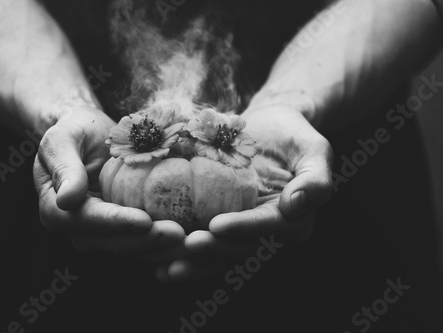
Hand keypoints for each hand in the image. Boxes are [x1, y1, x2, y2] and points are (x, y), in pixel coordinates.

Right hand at [33, 102, 184, 256]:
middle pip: (114, 241)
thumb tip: (67, 200)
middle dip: (147, 241)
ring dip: (162, 248)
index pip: (88, 220)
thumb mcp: (62, 139)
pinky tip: (192, 238)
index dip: (117, 222)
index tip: (144, 220)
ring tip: (191, 242)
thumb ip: (64, 167)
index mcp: (56, 209)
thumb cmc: (75, 131)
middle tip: (180, 235)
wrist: (91, 136)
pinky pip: (144, 240)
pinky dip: (166, 243)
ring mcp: (102, 233)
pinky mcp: (124, 230)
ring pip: (133, 248)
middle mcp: (79, 229)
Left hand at [156, 102, 333, 280]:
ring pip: (218, 251)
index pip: (268, 227)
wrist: (268, 127)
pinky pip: (202, 237)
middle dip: (213, 250)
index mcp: (291, 219)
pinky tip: (157, 260)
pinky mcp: (219, 219)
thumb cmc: (293, 136)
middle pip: (239, 247)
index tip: (216, 226)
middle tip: (186, 246)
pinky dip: (181, 251)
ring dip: (193, 262)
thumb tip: (296, 205)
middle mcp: (264, 230)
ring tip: (165, 266)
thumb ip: (316, 179)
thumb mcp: (314, 150)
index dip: (244, 228)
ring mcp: (239, 227)